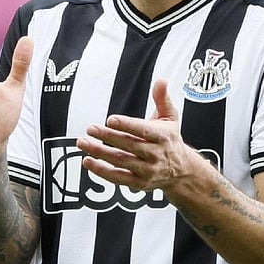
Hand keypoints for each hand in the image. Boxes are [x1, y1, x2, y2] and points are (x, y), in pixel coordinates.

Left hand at [76, 79, 210, 193]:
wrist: (181, 171)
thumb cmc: (170, 139)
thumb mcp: (171, 118)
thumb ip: (162, 99)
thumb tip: (161, 79)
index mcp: (162, 136)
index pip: (143, 130)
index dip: (127, 125)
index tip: (110, 119)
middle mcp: (155, 155)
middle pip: (128, 145)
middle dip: (107, 137)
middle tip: (90, 129)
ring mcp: (147, 171)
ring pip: (120, 161)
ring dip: (99, 152)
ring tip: (82, 143)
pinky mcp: (139, 184)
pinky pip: (117, 178)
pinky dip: (101, 171)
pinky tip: (87, 161)